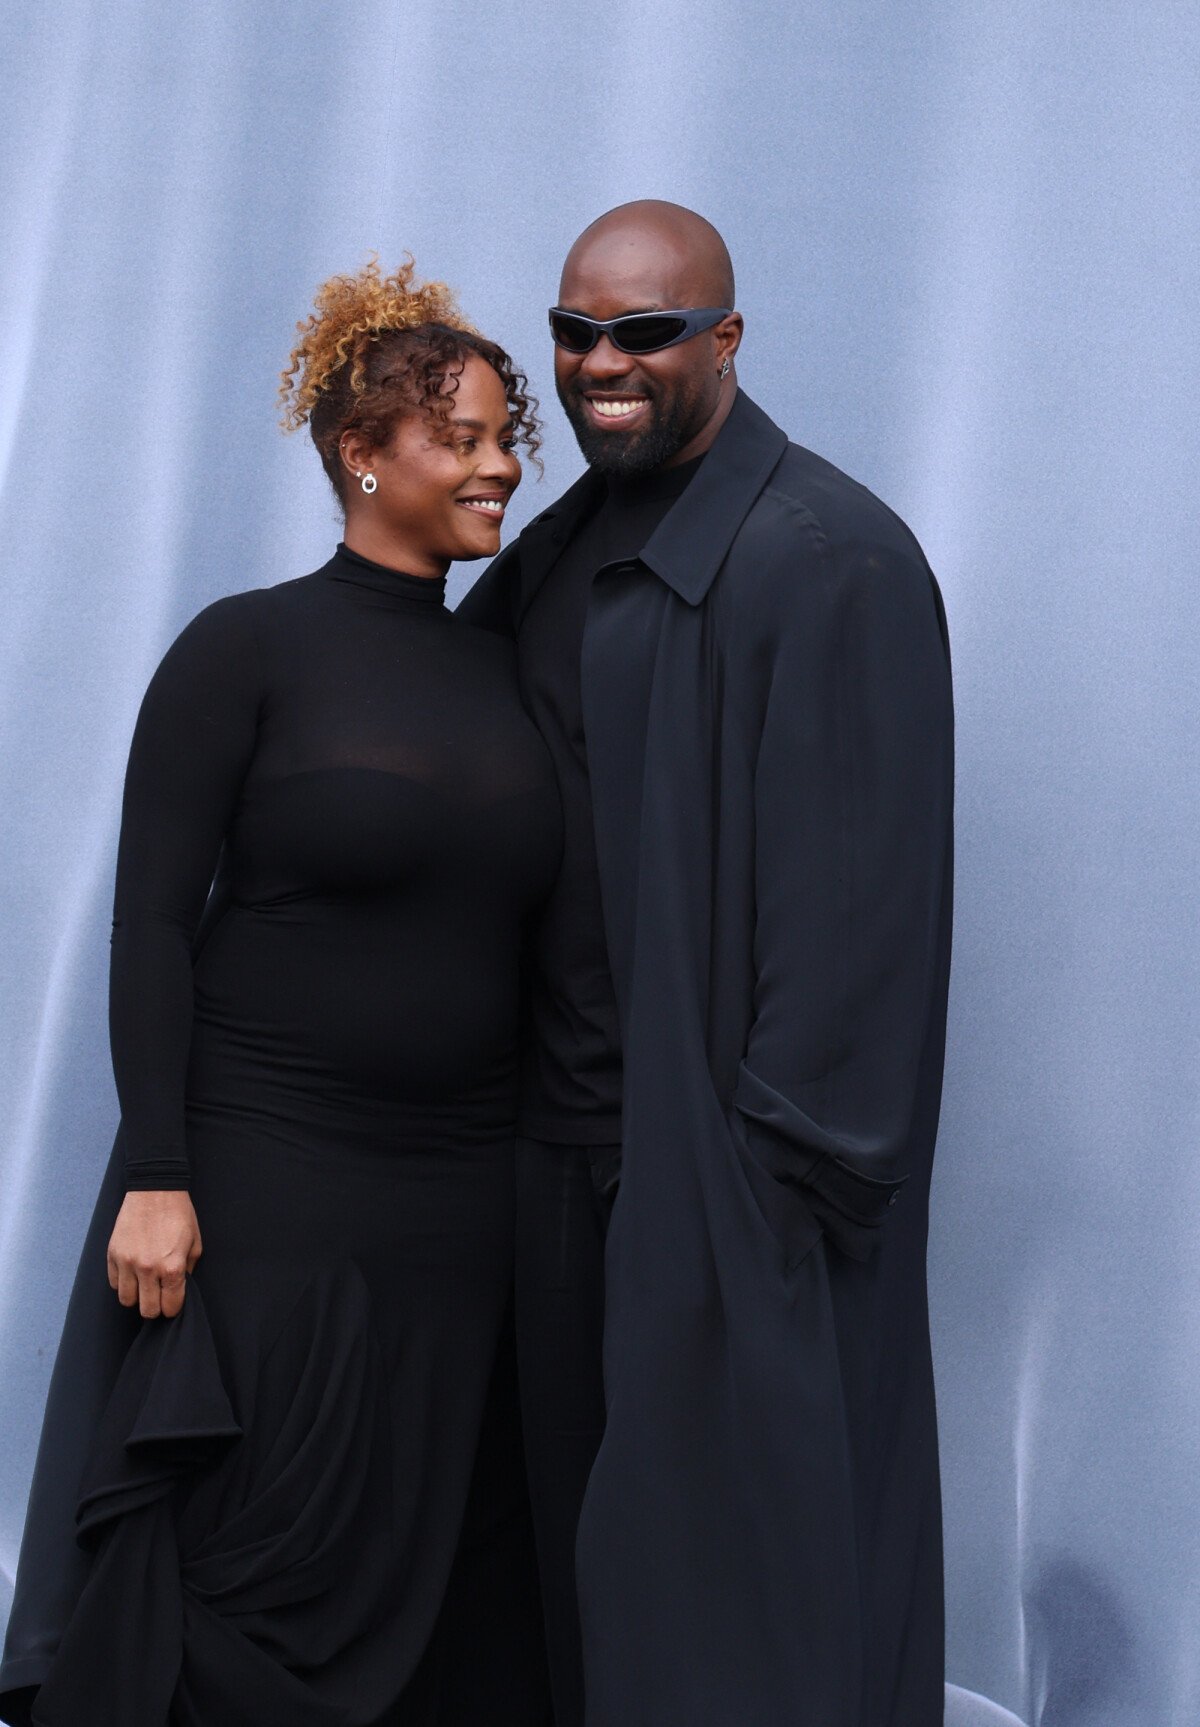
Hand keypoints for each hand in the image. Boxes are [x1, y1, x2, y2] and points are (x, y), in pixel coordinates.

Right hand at [107, 1190, 202, 1317]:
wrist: (155, 1189)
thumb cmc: (179, 1214)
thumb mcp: (195, 1243)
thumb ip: (188, 1271)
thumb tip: (179, 1290)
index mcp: (172, 1267)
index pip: (170, 1307)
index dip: (173, 1307)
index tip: (172, 1301)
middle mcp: (148, 1268)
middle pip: (147, 1310)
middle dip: (155, 1306)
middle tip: (158, 1295)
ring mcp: (127, 1262)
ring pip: (126, 1300)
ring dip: (137, 1296)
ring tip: (144, 1283)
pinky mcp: (113, 1254)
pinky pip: (114, 1283)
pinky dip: (123, 1282)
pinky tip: (133, 1271)